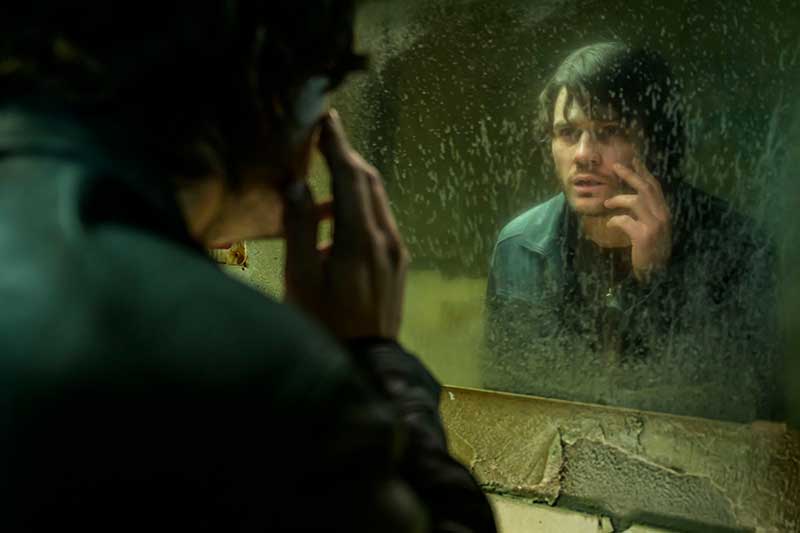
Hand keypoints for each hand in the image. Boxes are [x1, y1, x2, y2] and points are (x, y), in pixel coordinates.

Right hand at [282, 110, 408, 339]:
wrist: (366, 364)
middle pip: (370, 182)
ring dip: (354, 182)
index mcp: (359, 238)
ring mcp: (396, 251)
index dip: (336, 146)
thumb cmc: (323, 323)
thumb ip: (300, 227)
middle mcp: (386, 238)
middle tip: (325, 139)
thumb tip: (298, 184)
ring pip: (377, 200)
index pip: (350, 177)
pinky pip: (380, 221)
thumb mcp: (300, 278)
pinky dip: (360, 207)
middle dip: (348, 157)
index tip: (326, 120)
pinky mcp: (398, 263)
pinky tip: (337, 222)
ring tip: (324, 179)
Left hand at [604, 158, 671, 282]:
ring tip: (607, 203)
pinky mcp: (644, 236)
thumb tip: (631, 198)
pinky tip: (609, 224)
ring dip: (618, 199)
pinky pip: (625, 220)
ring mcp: (655, 225)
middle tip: (616, 166)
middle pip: (646, 188)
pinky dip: (615, 220)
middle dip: (631, 175)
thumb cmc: (651, 250)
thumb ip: (646, 213)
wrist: (657, 273)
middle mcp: (663, 215)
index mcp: (664, 212)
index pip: (655, 187)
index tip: (634, 160)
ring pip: (636, 201)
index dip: (644, 172)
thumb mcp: (652, 228)